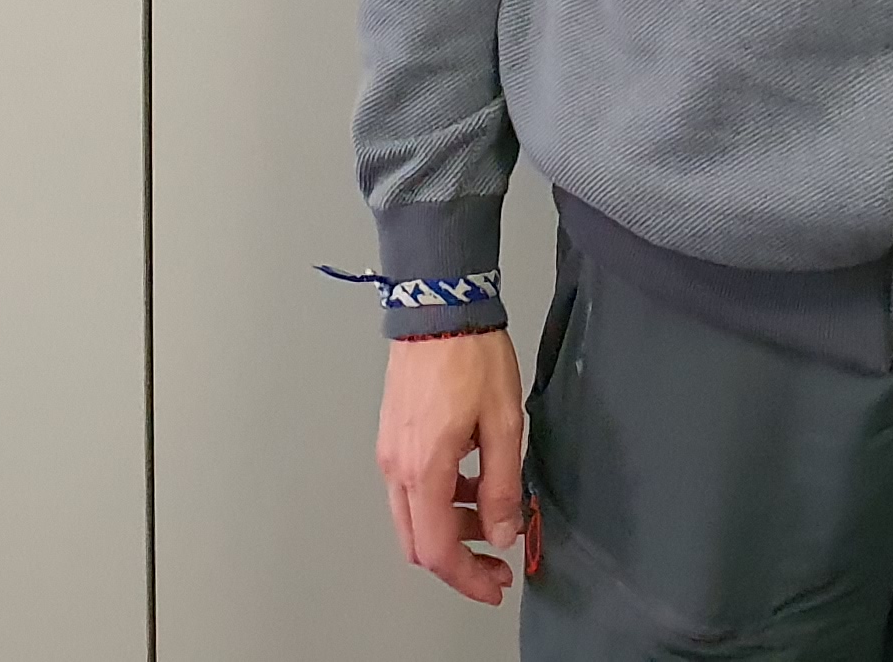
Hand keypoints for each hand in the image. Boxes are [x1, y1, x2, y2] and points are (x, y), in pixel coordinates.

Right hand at [375, 327, 528, 602]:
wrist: (439, 307)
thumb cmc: (471, 357)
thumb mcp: (503, 425)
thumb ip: (502, 486)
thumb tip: (500, 534)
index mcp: (425, 470)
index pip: (439, 550)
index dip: (467, 578)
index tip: (495, 585)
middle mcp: (398, 468)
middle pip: (419, 543)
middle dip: (459, 561)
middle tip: (496, 562)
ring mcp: (390, 454)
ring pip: (414, 518)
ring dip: (452, 528)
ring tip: (493, 513)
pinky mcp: (393, 439)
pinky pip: (411, 489)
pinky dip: (441, 501)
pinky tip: (473, 481)